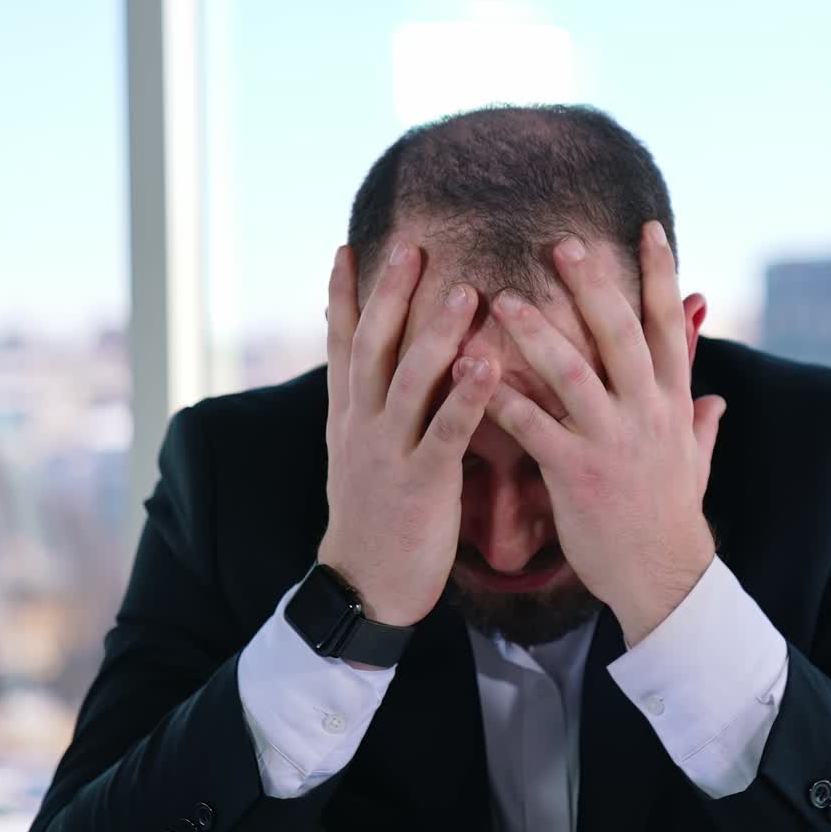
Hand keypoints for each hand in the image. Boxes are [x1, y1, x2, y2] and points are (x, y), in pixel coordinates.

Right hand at [318, 241, 499, 625]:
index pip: (342, 344)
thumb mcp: (363, 457)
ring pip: (409, 381)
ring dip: (437, 333)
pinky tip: (488, 365)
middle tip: (416, 245)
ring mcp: (388, 453)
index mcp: (349, 417)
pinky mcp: (419, 484)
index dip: (343, 295)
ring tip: (466, 290)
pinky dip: (465, 396)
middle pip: (374, 346)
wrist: (364, 586)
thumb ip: (375, 412)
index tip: (350, 247)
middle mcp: (362, 425)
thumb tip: (386, 374)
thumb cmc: (377, 519)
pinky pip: (445, 432)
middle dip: (393, 294)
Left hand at [483, 221, 724, 644]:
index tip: (648, 228)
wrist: (662, 577)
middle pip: (620, 334)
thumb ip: (701, 425)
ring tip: (501, 298)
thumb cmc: (670, 519)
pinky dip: (504, 398)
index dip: (659, 275)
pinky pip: (534, 426)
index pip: (670, 327)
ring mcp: (611, 442)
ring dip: (536, 331)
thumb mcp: (695, 464)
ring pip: (572, 372)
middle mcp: (646, 414)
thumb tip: (716, 399)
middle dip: (592, 285)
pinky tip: (474, 374)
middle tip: (559, 243)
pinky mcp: (576, 472)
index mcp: (674, 404)